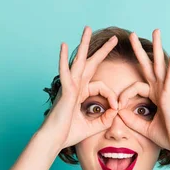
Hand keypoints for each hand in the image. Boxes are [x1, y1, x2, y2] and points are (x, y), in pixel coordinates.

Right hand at [40, 26, 119, 148]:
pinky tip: (64, 45)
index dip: (111, 96)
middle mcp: (75, 87)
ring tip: (87, 28)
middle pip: (90, 63)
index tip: (116, 108)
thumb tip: (115, 113)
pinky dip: (64, 59)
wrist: (53, 141)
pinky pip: (65, 73)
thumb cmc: (67, 135)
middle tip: (113, 38)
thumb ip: (104, 120)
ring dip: (83, 44)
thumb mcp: (92, 127)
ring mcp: (69, 87)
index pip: (101, 87)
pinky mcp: (65, 92)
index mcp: (80, 94)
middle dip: (102, 51)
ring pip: (78, 61)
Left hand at [117, 29, 169, 153]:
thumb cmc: (168, 136)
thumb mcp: (144, 127)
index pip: (136, 86)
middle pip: (149, 65)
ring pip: (160, 65)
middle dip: (141, 50)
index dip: (124, 94)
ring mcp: (167, 91)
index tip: (117, 106)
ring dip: (157, 48)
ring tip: (156, 31)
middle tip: (132, 35)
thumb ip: (132, 119)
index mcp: (156, 96)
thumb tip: (120, 112)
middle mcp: (161, 90)